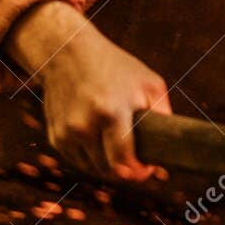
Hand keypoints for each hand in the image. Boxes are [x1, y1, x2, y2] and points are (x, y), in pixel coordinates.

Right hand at [6, 2, 171, 179]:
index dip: (138, 172)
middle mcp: (84, 125)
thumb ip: (163, 114)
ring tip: (118, 147)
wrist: (67, 52)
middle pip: (110, 170)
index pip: (123, 161)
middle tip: (137, 161)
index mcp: (110, 111)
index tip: (147, 169)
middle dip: (126, 171)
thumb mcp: (149, 82)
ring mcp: (67, 132)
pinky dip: (91, 157)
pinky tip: (99, 139)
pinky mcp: (56, 136)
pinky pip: (79, 161)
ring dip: (108, 165)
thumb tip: (169, 148)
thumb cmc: (114, 66)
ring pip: (93, 169)